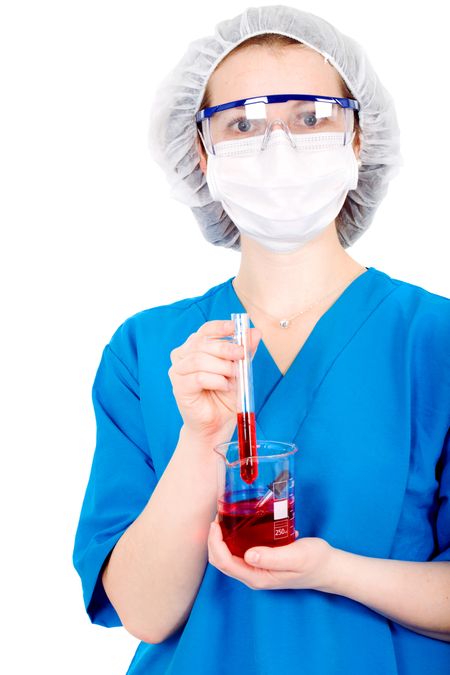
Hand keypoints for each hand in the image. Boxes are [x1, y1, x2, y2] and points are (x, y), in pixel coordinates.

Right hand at [168, 319, 260, 440]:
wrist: (217, 424)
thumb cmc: (224, 396)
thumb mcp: (239, 370)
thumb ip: (245, 351)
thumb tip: (255, 332)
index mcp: (195, 347)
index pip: (205, 330)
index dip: (221, 327)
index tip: (236, 328)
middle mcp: (182, 356)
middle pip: (202, 343)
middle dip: (225, 348)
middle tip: (241, 355)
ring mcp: (177, 372)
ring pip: (199, 360)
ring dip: (222, 367)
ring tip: (233, 377)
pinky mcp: (179, 388)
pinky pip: (198, 378)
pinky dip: (216, 380)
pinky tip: (225, 386)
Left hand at [207, 515, 334, 591]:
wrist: (328, 567)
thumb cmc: (315, 562)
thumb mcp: (296, 557)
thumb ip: (272, 557)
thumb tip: (248, 555)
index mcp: (258, 577)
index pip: (225, 563)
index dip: (215, 544)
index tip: (216, 523)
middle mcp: (253, 576)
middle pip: (221, 561)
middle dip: (214, 541)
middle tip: (217, 518)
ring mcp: (257, 570)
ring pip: (228, 557)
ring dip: (221, 540)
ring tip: (223, 519)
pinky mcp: (261, 562)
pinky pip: (239, 552)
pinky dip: (232, 539)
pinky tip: (237, 525)